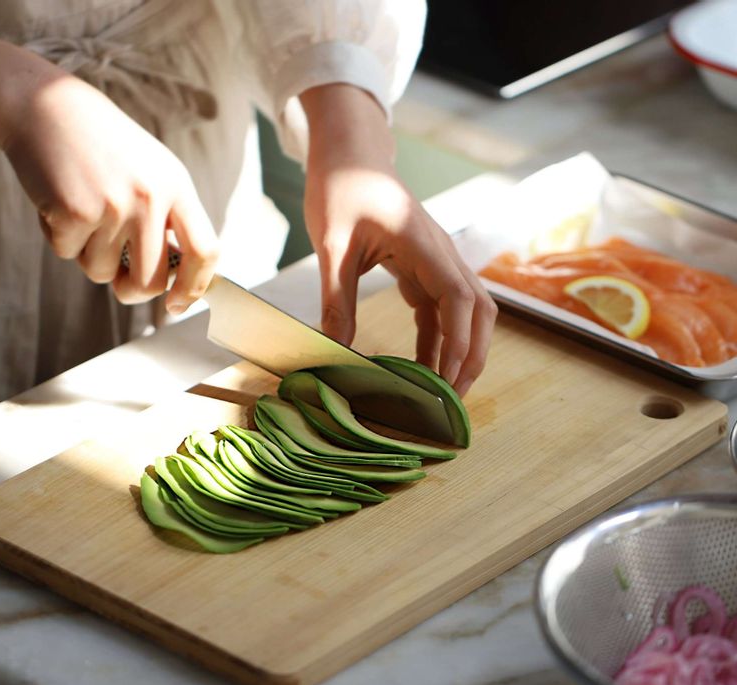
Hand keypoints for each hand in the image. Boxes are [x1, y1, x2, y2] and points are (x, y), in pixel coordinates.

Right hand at [0, 32, 217, 312]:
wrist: (44, 105)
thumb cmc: (102, 147)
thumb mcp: (152, 172)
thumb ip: (169, 220)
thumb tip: (177, 281)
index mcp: (177, 187)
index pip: (205, 251)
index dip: (194, 288)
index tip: (177, 306)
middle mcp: (150, 198)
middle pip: (151, 281)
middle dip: (132, 291)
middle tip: (120, 281)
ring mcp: (113, 205)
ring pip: (102, 272)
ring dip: (88, 256)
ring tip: (83, 213)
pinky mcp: (73, 212)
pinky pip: (68, 255)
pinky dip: (59, 238)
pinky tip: (58, 202)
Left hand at [300, 84, 496, 396]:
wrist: (350, 157)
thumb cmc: (340, 190)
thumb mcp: (332, 247)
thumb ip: (337, 300)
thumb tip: (336, 352)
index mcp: (424, 244)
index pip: (458, 298)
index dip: (457, 342)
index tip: (443, 380)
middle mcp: (442, 253)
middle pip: (479, 310)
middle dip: (472, 355)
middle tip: (453, 400)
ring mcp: (437, 261)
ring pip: (468, 312)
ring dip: (462, 351)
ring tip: (444, 392)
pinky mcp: (425, 267)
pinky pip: (442, 309)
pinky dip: (440, 340)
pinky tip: (424, 367)